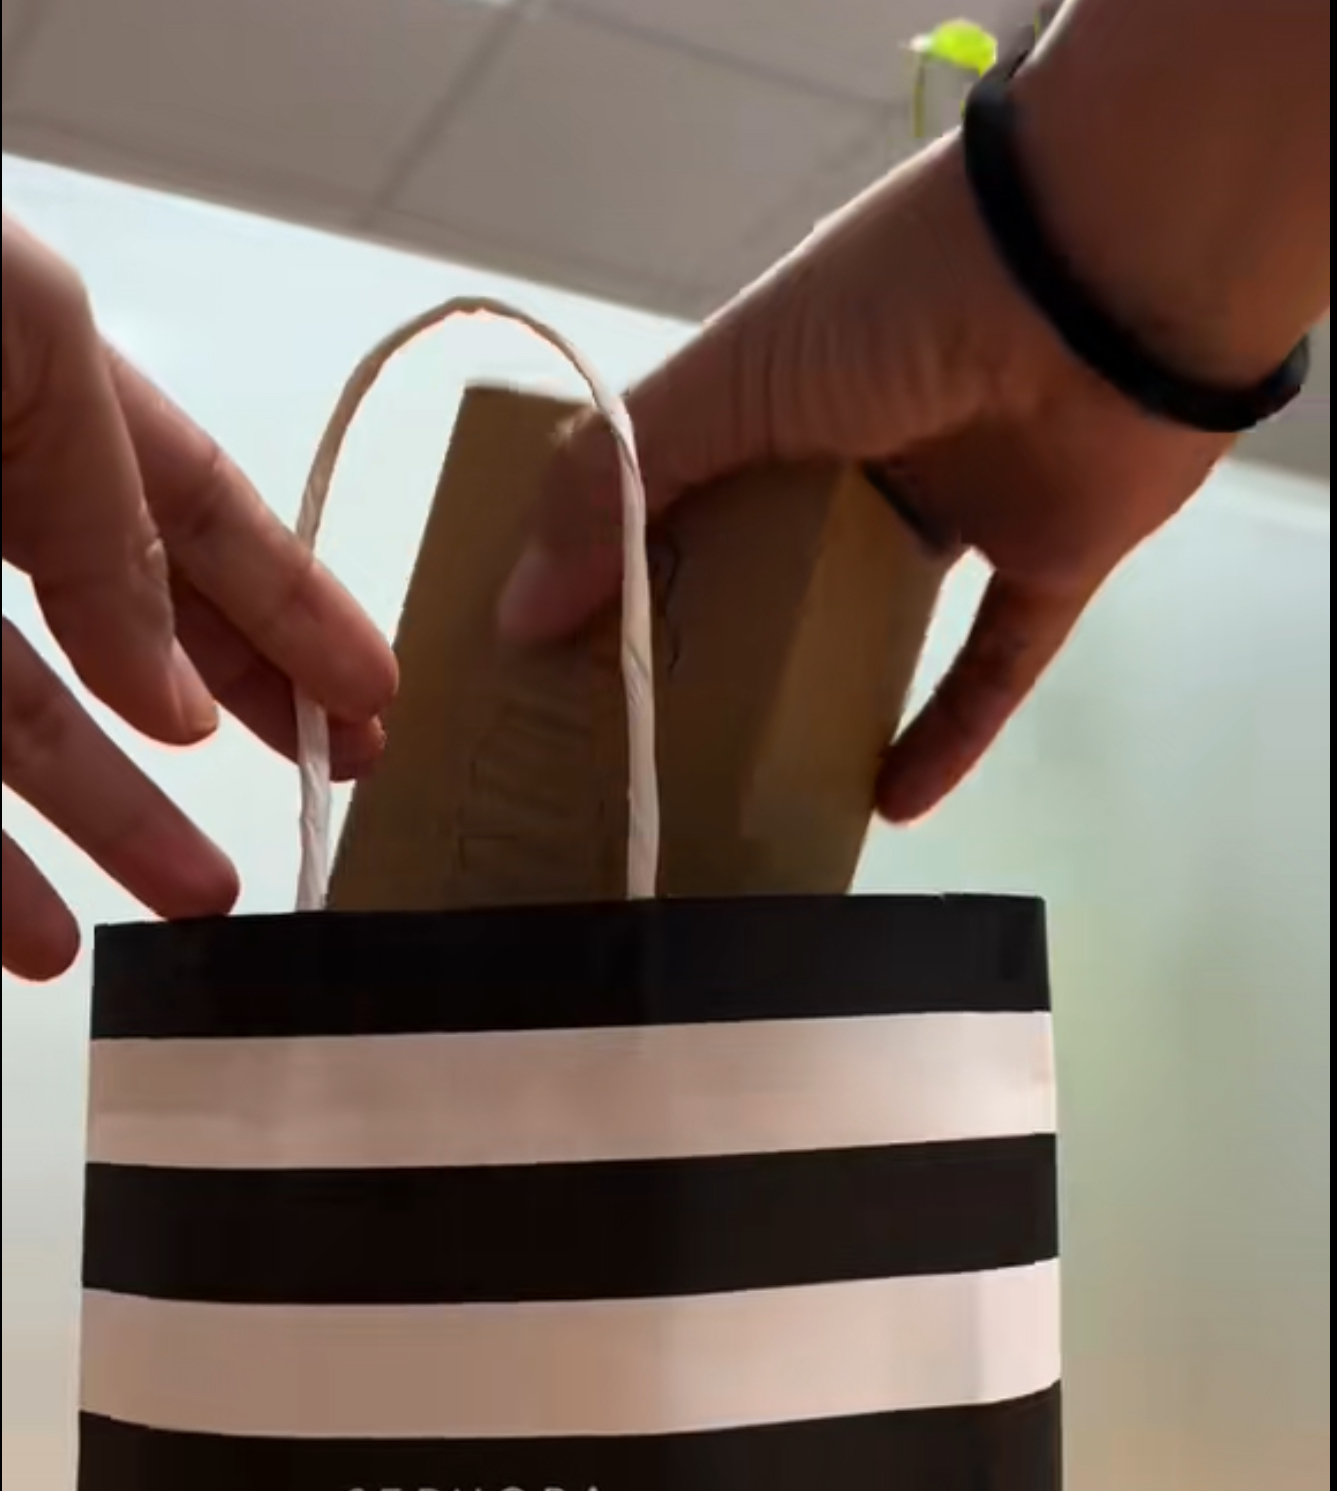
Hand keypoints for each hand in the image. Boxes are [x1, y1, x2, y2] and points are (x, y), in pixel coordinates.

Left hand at [2, 216, 396, 979]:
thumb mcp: (22, 349)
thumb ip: (115, 518)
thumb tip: (180, 690)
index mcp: (29, 386)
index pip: (197, 509)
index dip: (294, 606)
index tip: (374, 702)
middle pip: (122, 628)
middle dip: (231, 718)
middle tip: (320, 794)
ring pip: (11, 730)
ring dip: (109, 824)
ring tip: (196, 897)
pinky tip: (29, 936)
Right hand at [497, 135, 1223, 822]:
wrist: (1110, 276)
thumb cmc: (900, 306)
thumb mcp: (733, 380)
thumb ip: (623, 485)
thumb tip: (512, 611)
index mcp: (787, 386)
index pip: (686, 484)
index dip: (625, 564)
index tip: (562, 656)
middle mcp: (869, 445)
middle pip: (776, 566)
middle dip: (713, 649)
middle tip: (642, 744)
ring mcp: (964, 503)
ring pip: (880, 621)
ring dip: (824, 698)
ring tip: (748, 787)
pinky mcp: (1051, 560)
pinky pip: (991, 669)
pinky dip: (948, 736)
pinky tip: (885, 808)